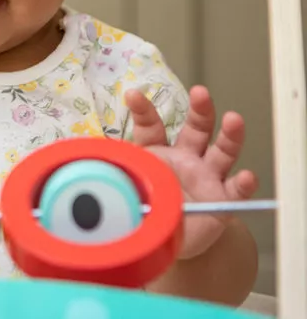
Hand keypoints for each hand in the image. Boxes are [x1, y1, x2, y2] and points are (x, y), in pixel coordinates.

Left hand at [125, 85, 257, 259]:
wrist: (170, 238)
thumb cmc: (148, 205)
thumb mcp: (128, 188)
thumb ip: (114, 174)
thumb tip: (82, 164)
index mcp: (158, 152)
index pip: (151, 127)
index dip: (143, 111)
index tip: (132, 94)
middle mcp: (186, 159)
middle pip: (196, 129)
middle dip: (200, 109)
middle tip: (200, 92)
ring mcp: (207, 177)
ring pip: (222, 151)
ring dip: (230, 135)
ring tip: (234, 119)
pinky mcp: (222, 200)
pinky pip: (236, 191)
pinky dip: (244, 184)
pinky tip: (248, 176)